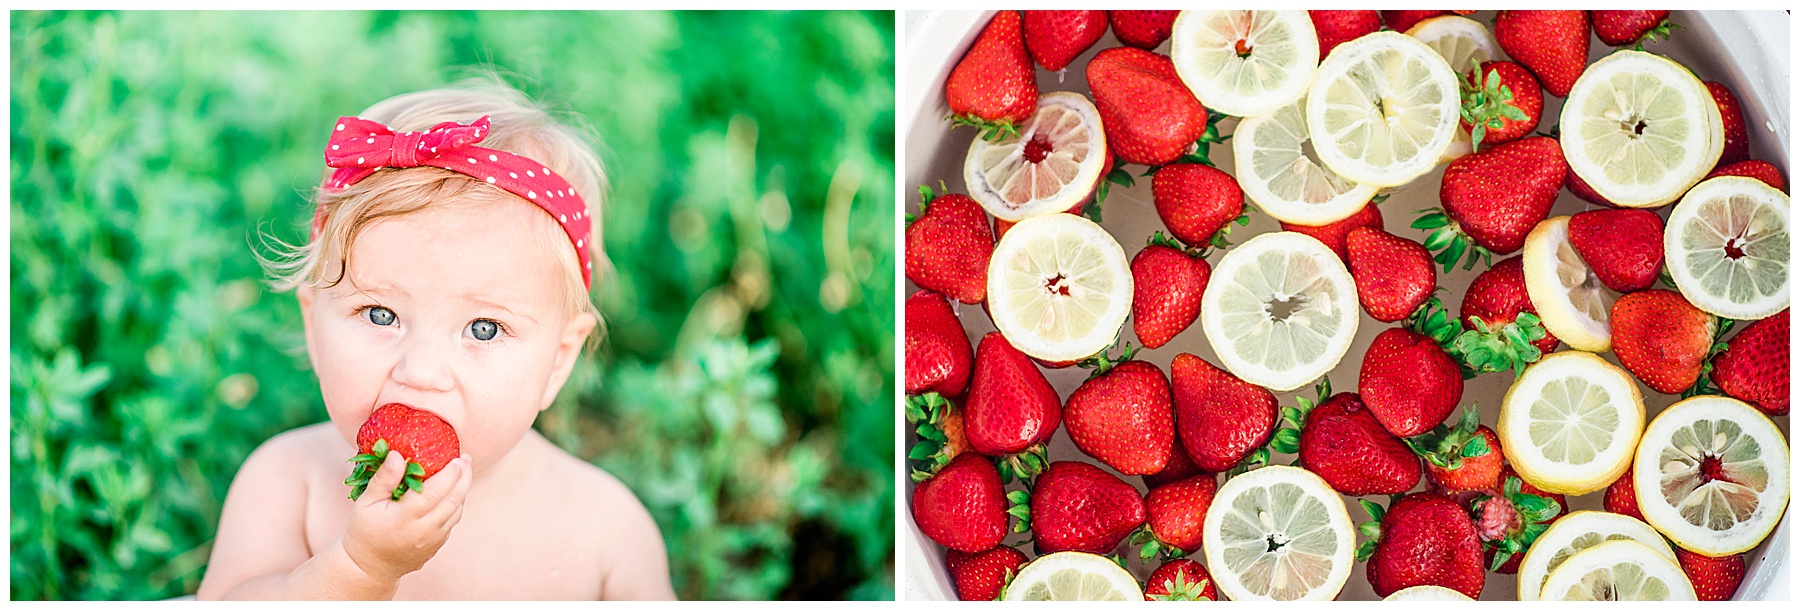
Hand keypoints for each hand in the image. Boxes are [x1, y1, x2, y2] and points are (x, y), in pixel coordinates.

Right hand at [340, 450, 471, 582]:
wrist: (369, 566)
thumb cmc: (364, 530)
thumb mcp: (366, 503)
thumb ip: (384, 479)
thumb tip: (397, 455)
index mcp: (404, 518)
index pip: (434, 492)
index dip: (449, 474)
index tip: (457, 457)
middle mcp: (424, 530)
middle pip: (453, 500)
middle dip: (464, 477)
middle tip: (466, 458)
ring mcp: (433, 540)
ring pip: (457, 510)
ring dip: (463, 489)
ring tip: (464, 469)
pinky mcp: (437, 544)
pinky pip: (453, 520)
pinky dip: (457, 502)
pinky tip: (454, 489)